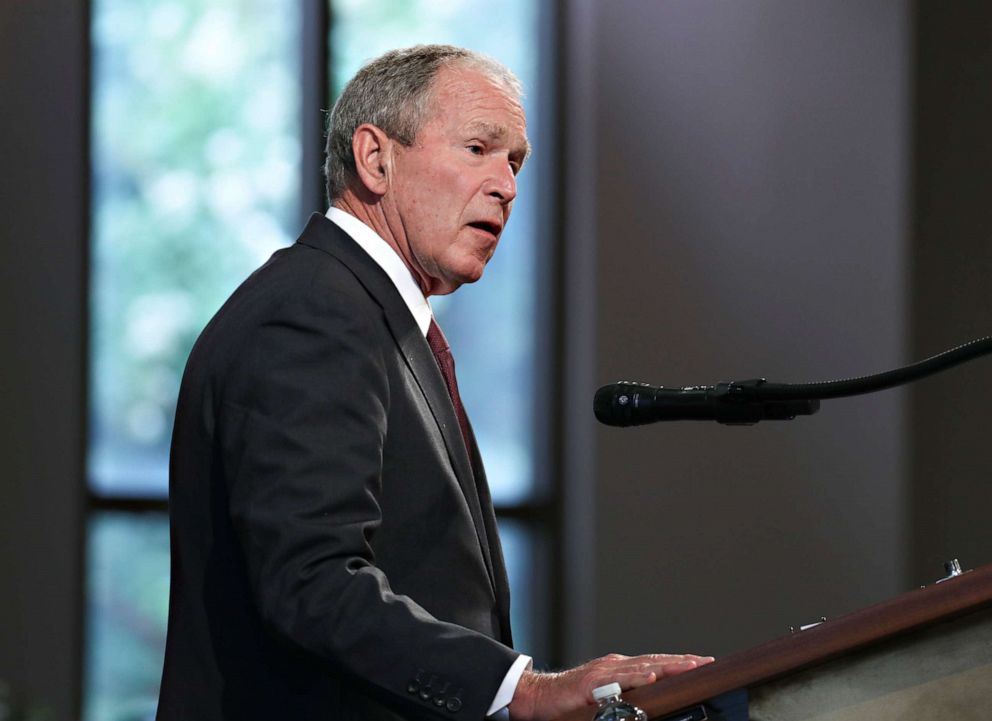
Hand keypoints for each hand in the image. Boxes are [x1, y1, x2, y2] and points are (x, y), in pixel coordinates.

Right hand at [507, 652, 713, 720]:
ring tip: (688, 666)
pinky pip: (618, 679)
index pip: (656, 663)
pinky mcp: (592, 682)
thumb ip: (626, 696)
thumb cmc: (571, 700)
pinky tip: (650, 676)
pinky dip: (635, 677)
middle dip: (682, 662)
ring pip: (642, 666)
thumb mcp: (605, 697)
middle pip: (655, 661)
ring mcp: (605, 671)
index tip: (701, 664)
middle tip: (706, 662)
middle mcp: (615, 665)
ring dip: (667, 666)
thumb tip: (649, 704)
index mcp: (620, 668)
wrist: (539, 697)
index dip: (679, 663)